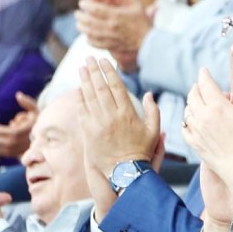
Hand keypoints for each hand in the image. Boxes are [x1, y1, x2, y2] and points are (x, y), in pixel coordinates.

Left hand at [0, 92, 37, 158]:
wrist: (47, 137)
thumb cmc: (38, 120)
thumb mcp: (35, 109)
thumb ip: (27, 102)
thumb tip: (18, 94)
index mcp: (31, 130)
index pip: (15, 133)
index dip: (3, 131)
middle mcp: (28, 142)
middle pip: (10, 143)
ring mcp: (24, 150)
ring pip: (9, 151)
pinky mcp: (20, 155)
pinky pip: (9, 155)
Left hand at [75, 0, 150, 70]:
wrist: (148, 42)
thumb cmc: (142, 22)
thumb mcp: (136, 5)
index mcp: (116, 15)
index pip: (95, 9)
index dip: (86, 5)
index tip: (82, 3)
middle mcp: (111, 27)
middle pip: (89, 21)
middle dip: (80, 16)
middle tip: (77, 13)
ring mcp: (110, 38)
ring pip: (89, 33)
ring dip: (82, 28)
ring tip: (78, 24)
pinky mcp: (110, 46)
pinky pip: (95, 43)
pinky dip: (88, 39)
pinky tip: (87, 35)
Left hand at [78, 58, 160, 177]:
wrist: (125, 172)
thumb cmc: (141, 151)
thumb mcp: (154, 131)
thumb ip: (154, 111)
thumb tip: (149, 94)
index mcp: (127, 113)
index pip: (116, 86)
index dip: (108, 71)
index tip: (103, 61)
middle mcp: (111, 116)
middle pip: (100, 87)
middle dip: (94, 71)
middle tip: (89, 59)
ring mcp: (98, 124)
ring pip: (89, 97)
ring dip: (85, 80)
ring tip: (82, 68)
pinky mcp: (88, 132)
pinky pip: (82, 111)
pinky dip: (79, 98)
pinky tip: (78, 89)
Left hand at [182, 68, 232, 211]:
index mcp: (218, 107)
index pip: (206, 84)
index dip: (204, 74)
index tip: (204, 70)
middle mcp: (204, 117)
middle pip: (193, 96)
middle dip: (196, 88)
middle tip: (199, 85)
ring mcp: (197, 132)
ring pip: (187, 112)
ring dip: (190, 103)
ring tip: (196, 102)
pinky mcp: (196, 145)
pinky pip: (185, 129)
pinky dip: (187, 122)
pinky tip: (191, 122)